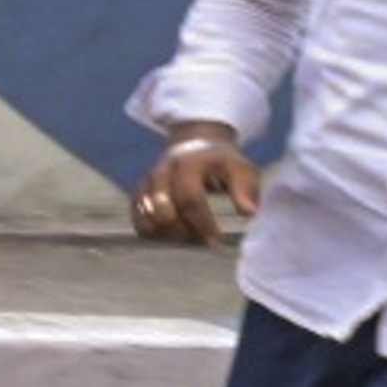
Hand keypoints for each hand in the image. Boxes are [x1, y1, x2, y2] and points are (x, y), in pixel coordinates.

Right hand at [131, 131, 260, 245]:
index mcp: (187, 163)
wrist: (194, 146)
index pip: (190, 198)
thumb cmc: (221, 163)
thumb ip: (245, 189)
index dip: (203, 223)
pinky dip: (155, 234)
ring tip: (190, 238)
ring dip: (169, 236)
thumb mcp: (240, 168)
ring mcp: (146, 183)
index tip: (216, 240)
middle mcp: (161, 171)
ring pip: (148, 220)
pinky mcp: (138, 195)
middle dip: (184, 232)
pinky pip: (139, 222)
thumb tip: (248, 213)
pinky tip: (175, 236)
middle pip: (163, 213)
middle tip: (202, 240)